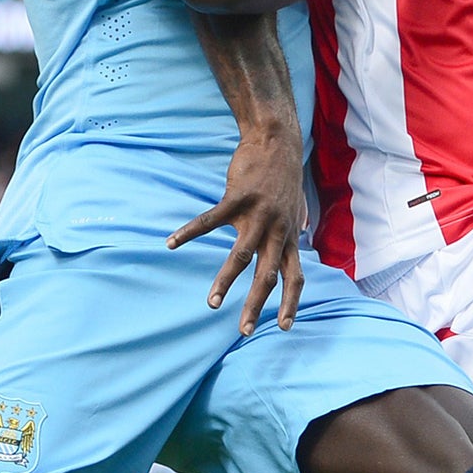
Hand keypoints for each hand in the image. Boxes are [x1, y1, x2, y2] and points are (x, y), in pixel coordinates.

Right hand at [167, 125, 306, 333]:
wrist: (276, 142)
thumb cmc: (283, 177)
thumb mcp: (295, 207)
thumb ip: (294, 228)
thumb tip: (299, 238)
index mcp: (289, 237)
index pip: (295, 277)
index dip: (290, 303)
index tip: (282, 327)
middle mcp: (277, 231)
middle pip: (268, 275)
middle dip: (256, 305)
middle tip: (243, 331)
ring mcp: (258, 215)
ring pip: (241, 256)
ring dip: (226, 282)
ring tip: (212, 302)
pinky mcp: (238, 199)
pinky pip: (210, 221)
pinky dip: (189, 232)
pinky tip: (172, 243)